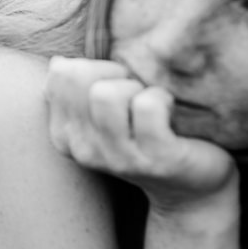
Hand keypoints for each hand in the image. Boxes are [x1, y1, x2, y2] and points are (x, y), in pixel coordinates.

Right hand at [45, 56, 237, 216]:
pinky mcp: (155, 160)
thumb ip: (78, 88)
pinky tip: (170, 110)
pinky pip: (146, 107)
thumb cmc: (144, 135)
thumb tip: (57, 62)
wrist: (190, 186)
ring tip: (150, 102)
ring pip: (106, 94)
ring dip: (135, 87)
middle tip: (134, 89)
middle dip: (111, 73)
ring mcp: (118, 159)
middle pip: (78, 79)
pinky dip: (162, 98)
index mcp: (64, 135)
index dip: (93, 66)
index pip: (60, 76)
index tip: (115, 82)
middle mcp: (83, 150)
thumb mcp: (103, 113)